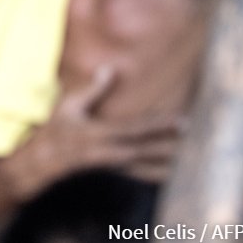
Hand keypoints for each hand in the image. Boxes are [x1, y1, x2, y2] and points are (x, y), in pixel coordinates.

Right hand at [2, 67, 182, 200]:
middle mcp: (110, 153)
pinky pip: (143, 174)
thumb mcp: (68, 106)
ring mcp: (114, 166)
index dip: (160, 126)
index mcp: (99, 135)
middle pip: (150, 151)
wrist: (42, 161)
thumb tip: (110, 68)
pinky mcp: (116, 171)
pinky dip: (161, 173)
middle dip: (176, 146)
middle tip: (201, 140)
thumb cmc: (54, 130)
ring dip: (173, 162)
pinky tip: (176, 172)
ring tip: (197, 157)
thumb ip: (92, 89)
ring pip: (150, 167)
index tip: (183, 120)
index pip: (136, 130)